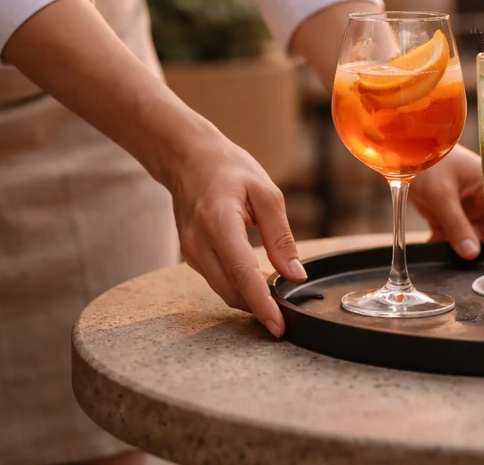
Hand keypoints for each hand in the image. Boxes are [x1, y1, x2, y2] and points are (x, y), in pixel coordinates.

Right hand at [167, 129, 305, 337]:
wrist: (188, 158)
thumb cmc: (229, 169)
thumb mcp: (266, 193)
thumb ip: (280, 236)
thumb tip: (295, 274)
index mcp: (220, 223)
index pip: (243, 274)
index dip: (262, 304)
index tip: (278, 326)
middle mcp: (199, 242)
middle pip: (231, 290)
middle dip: (259, 306)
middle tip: (287, 309)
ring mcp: (189, 251)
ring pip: (223, 289)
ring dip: (248, 296)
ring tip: (274, 291)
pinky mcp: (189, 254)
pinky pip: (216, 279)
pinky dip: (236, 284)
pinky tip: (254, 277)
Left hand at [410, 145, 483, 258]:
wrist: (398, 152)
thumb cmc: (426, 160)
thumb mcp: (442, 194)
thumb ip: (457, 225)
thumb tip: (472, 254)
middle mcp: (479, 198)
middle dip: (477, 246)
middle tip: (469, 263)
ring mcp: (462, 206)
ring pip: (467, 235)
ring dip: (458, 247)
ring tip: (450, 258)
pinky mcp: (445, 213)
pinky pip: (449, 234)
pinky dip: (442, 243)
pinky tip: (434, 249)